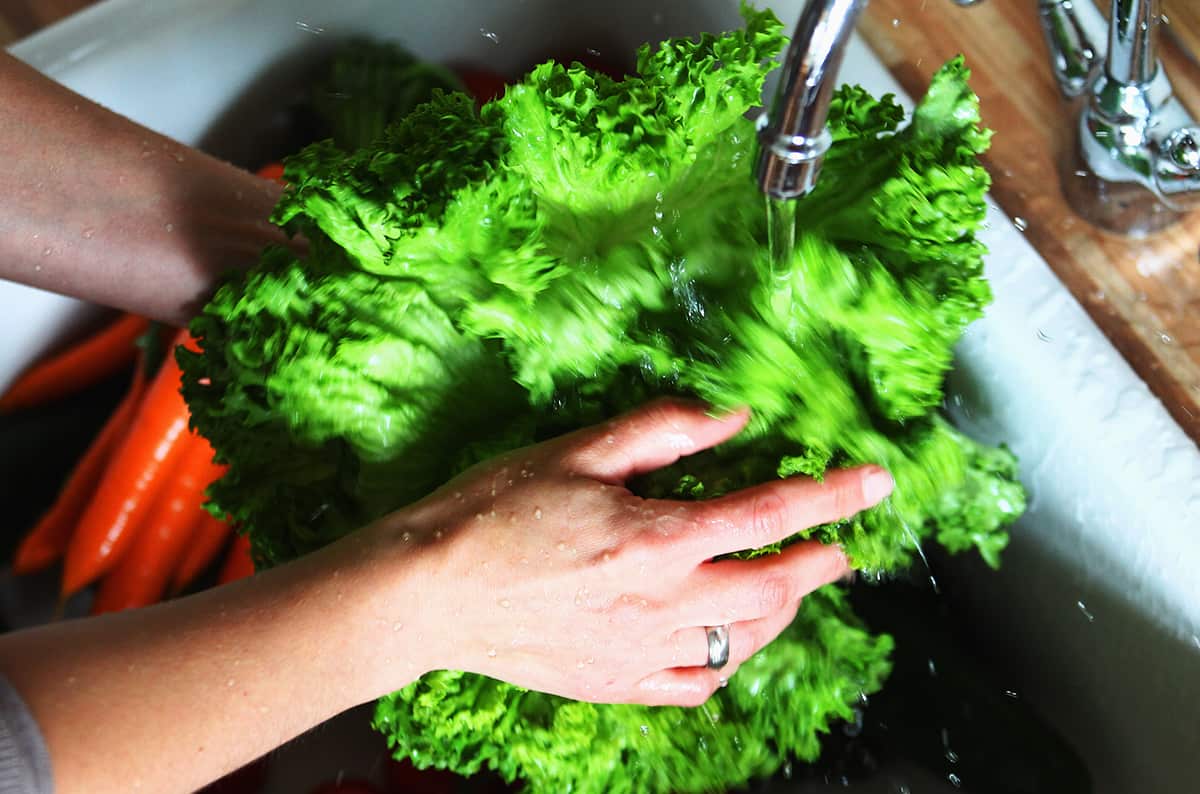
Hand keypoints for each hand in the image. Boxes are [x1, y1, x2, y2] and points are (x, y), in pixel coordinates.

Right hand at [359, 399, 893, 706]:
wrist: (426, 592)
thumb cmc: (492, 512)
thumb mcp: (577, 452)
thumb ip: (663, 430)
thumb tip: (733, 417)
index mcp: (656, 539)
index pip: (768, 515)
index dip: (829, 495)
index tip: (872, 484)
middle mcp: (660, 602)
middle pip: (773, 588)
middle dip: (820, 563)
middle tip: (841, 546)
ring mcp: (640, 651)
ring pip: (743, 642)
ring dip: (782, 612)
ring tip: (792, 587)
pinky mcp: (615, 682)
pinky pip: (695, 684)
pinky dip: (725, 662)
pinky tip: (725, 641)